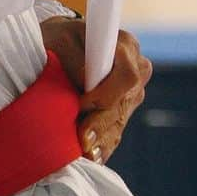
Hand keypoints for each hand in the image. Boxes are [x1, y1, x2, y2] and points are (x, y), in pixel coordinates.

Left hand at [39, 16, 151, 163]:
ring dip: (101, 139)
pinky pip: (116, 131)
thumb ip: (75, 58)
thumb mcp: (61, 39)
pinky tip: (93, 158)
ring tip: (86, 154)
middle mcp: (137, 69)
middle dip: (100, 123)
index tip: (81, 103)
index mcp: (125, 46)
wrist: (62, 43)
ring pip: (120, 120)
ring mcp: (132, 92)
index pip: (126, 76)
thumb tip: (84, 81)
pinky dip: (103, 145)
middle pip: (123, 103)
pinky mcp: (123, 109)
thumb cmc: (59, 37)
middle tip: (81, 139)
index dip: (105, 94)